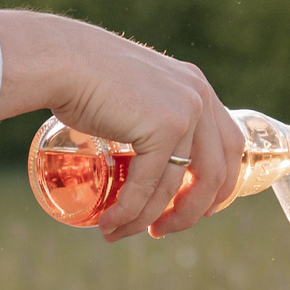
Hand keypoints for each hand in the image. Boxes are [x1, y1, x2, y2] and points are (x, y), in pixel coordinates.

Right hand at [0, 9, 244, 240]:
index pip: (229, 146)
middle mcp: (199, 97)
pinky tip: (111, 222)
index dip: (220, 186)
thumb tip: (142, 155)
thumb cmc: (83, 75)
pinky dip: (129, 210)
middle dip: (191, 212)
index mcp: (197, 88)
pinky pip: (149, 184)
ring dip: (149, 219)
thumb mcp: (133, 92)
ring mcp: (184, 112)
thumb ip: (148, 113)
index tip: (195, 210)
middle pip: (215, 174)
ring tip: (120, 232)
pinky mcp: (162, 127)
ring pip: (177, 186)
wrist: (60, 58)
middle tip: (161, 230)